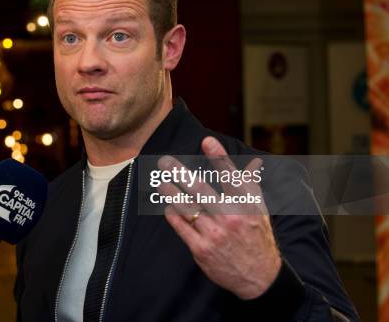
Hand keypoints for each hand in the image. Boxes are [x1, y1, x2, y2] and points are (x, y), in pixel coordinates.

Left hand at [159, 136, 280, 299]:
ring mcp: (215, 234)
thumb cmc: (257, 237)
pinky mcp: (202, 249)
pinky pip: (182, 227)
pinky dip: (173, 215)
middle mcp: (231, 218)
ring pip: (187, 208)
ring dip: (171, 193)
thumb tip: (255, 162)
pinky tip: (167, 205)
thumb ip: (251, 184)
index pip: (231, 177)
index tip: (207, 141)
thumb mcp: (260, 209)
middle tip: (165, 161)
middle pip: (201, 190)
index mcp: (247, 205)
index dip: (219, 158)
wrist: (259, 278)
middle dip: (180, 174)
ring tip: (160, 181)